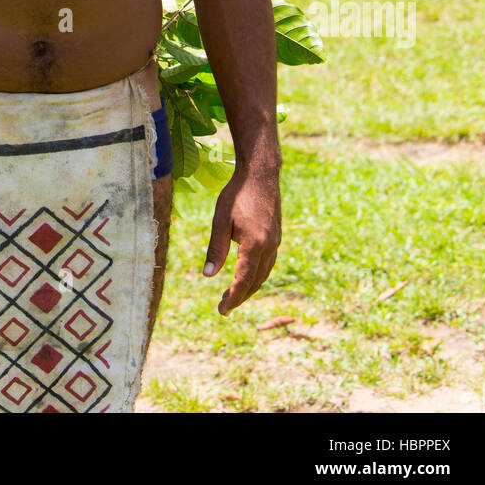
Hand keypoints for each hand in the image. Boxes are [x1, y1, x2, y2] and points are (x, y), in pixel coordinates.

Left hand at [203, 165, 280, 315]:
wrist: (261, 174)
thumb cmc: (237, 194)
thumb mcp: (221, 220)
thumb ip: (216, 249)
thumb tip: (208, 275)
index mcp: (255, 245)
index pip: (244, 281)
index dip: (233, 298)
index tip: (222, 310)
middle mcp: (269, 247)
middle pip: (255, 282)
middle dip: (240, 297)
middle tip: (223, 307)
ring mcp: (275, 242)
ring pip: (264, 275)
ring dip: (249, 288)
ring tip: (233, 295)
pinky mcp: (276, 237)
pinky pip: (268, 264)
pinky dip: (257, 276)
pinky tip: (246, 275)